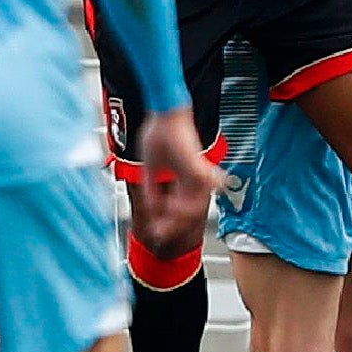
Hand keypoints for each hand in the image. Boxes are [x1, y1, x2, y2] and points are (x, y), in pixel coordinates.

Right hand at [132, 108, 219, 253]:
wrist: (165, 116)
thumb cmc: (159, 135)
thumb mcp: (151, 169)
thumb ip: (151, 190)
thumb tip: (151, 210)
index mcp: (185, 180)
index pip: (180, 209)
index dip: (167, 222)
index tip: (155, 231)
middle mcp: (195, 181)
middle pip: (189, 213)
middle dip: (172, 227)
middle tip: (158, 235)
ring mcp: (199, 176)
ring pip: (193, 209)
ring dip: (175, 220)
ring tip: (162, 224)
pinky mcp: (199, 171)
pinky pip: (194, 197)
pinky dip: (182, 208)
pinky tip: (169, 211)